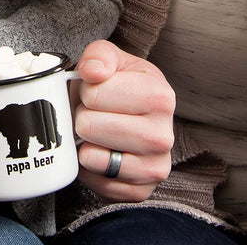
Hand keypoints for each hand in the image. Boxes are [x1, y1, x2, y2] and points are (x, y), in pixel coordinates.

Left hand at [72, 41, 174, 201]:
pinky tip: (101, 153)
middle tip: (95, 113)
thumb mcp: (110, 59)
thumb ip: (99, 55)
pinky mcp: (141, 192)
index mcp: (160, 95)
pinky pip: (97, 183)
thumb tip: (92, 71)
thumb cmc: (118, 85)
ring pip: (92, 157)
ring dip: (84, 143)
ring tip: (97, 133)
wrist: (131, 117)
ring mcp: (155, 168)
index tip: (97, 90)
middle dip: (83, 116)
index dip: (86, 90)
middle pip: (90, 126)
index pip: (94, 93)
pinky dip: (90, 170)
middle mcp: (164, 135)